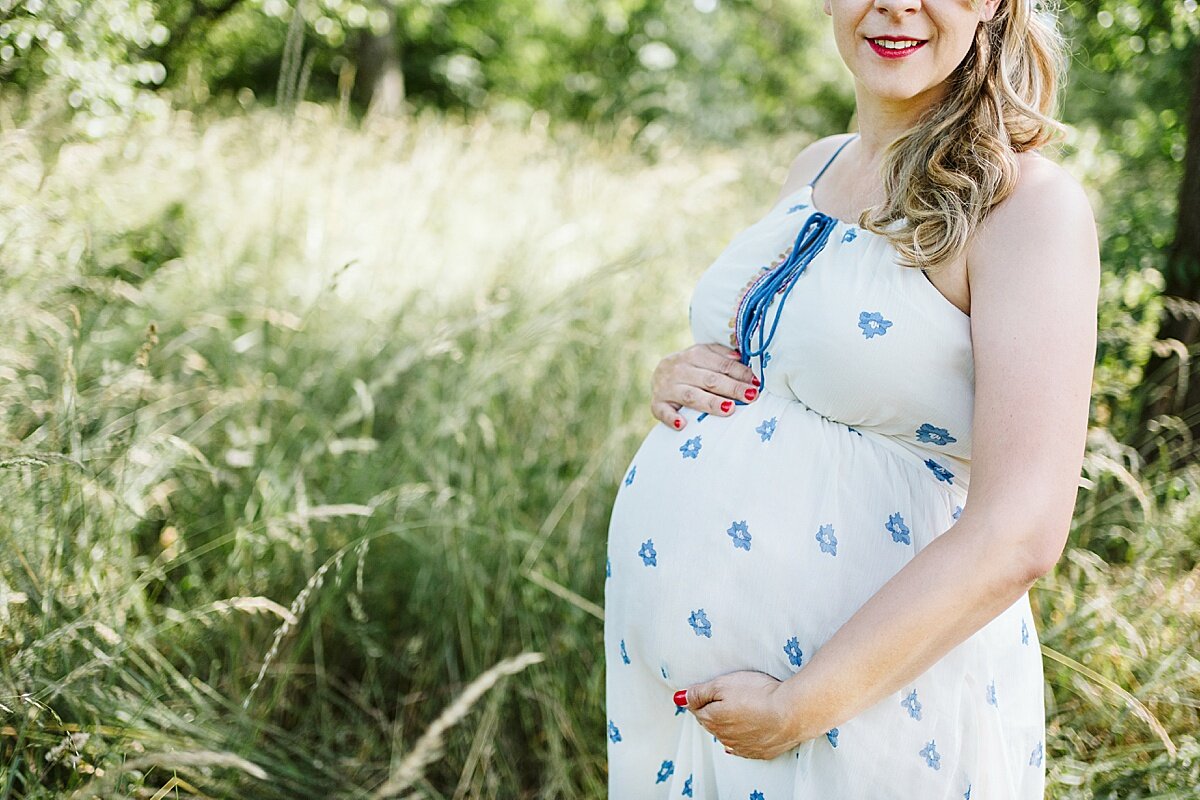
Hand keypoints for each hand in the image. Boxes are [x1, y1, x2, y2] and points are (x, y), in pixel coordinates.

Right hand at [650, 343, 759, 429]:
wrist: (658, 374)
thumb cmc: (689, 366)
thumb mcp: (703, 354)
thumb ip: (721, 354)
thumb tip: (739, 357)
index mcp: (694, 355)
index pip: (722, 365)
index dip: (740, 373)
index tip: (756, 383)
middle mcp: (680, 370)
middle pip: (710, 380)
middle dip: (732, 388)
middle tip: (751, 396)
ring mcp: (668, 387)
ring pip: (692, 396)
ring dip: (710, 403)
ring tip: (729, 409)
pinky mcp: (657, 403)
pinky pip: (663, 412)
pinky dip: (672, 418)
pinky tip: (682, 424)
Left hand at [675, 670, 801, 759]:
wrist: (792, 713)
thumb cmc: (758, 694)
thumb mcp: (722, 685)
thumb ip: (699, 692)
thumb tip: (679, 698)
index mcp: (712, 720)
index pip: (697, 709)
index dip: (701, 698)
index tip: (705, 691)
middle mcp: (724, 737)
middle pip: (712, 723)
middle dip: (713, 711)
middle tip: (722, 698)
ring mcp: (743, 747)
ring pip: (727, 736)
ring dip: (729, 725)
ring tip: (738, 711)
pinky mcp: (761, 752)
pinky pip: (745, 747)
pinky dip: (743, 738)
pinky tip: (744, 734)